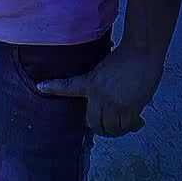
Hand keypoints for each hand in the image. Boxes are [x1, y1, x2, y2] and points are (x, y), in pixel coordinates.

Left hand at [36, 46, 164, 136]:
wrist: (142, 51)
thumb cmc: (127, 56)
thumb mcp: (105, 69)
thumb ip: (100, 84)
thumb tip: (106, 101)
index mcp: (90, 83)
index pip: (68, 86)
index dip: (53, 88)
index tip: (40, 87)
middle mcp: (99, 96)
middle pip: (94, 124)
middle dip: (102, 128)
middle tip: (109, 124)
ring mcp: (114, 104)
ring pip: (112, 129)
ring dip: (118, 129)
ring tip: (125, 123)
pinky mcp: (129, 109)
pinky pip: (127, 126)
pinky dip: (133, 126)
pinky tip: (138, 122)